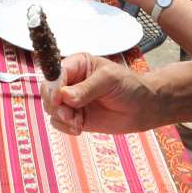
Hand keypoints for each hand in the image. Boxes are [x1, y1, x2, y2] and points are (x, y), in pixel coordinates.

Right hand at [40, 52, 158, 135]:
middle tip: (69, 115)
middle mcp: (71, 82)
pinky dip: (65, 127)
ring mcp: (71, 101)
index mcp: (77, 65)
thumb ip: (86, 88)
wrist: (143, 108)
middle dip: (55, 105)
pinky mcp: (75, 117)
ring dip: (61, 118)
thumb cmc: (129, 87)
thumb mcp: (109, 80)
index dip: (53, 86)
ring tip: (78, 122)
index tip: (58, 99)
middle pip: (47, 91)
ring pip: (51, 108)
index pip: (55, 73)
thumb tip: (64, 96)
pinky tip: (78, 127)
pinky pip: (58, 123)